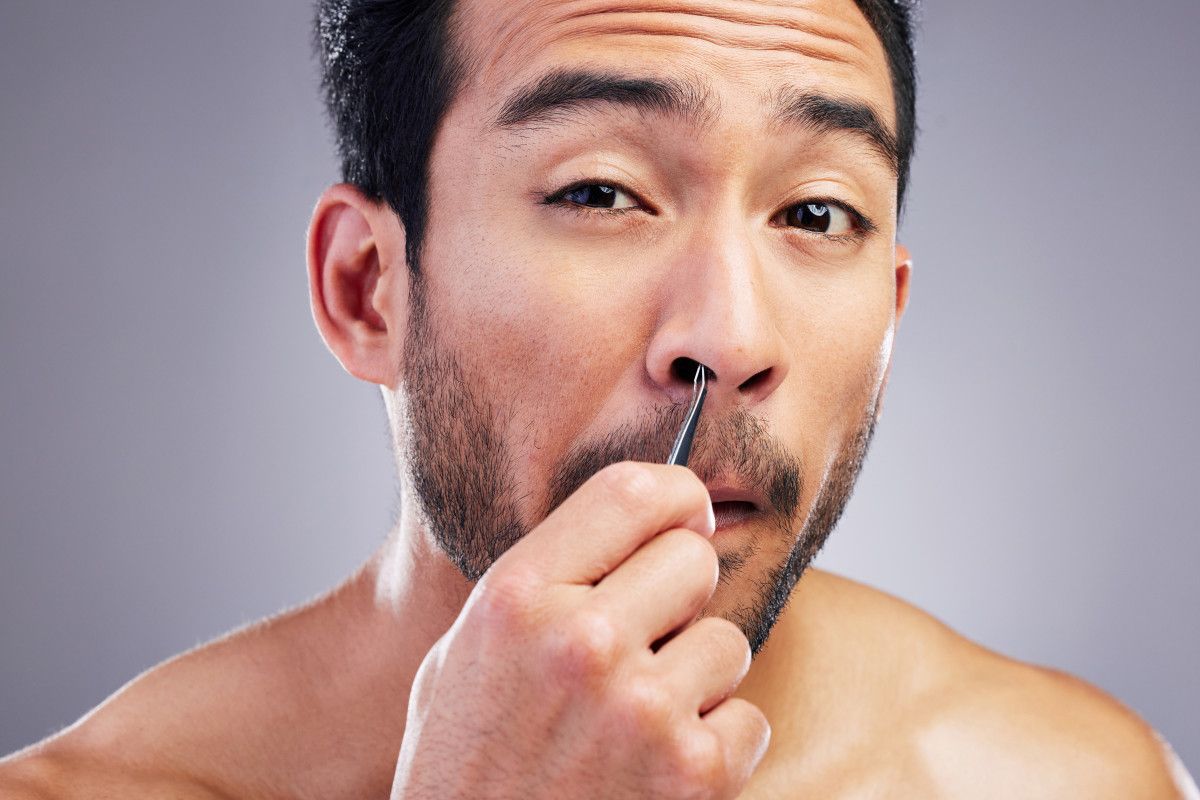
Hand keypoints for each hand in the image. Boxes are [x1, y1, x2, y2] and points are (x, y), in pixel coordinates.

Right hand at [391, 461, 770, 798]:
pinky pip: (749, 720)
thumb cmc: (466, 773)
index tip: (686, 521)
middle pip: (693, 559)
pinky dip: (718, 748)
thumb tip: (637, 520)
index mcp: (515, 598)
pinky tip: (659, 775)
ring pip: (729, 641)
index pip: (632, 491)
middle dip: (681, 598)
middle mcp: (579, 641)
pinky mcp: (692, 775)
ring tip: (640, 725)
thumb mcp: (465, 659)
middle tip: (647, 646)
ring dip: (700, 680)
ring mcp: (639, 709)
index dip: (676, 499)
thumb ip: (541, 585)